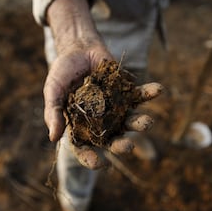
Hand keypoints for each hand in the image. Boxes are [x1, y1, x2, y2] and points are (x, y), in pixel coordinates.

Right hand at [44, 43, 162, 168]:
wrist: (78, 47)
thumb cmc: (63, 72)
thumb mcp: (53, 91)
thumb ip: (54, 113)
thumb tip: (53, 138)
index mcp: (80, 126)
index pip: (84, 148)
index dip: (91, 158)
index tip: (101, 163)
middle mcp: (99, 121)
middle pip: (111, 139)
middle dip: (121, 145)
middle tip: (129, 146)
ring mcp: (115, 108)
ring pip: (129, 120)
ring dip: (140, 123)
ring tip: (148, 122)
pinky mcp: (126, 92)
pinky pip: (139, 95)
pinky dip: (149, 92)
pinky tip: (158, 90)